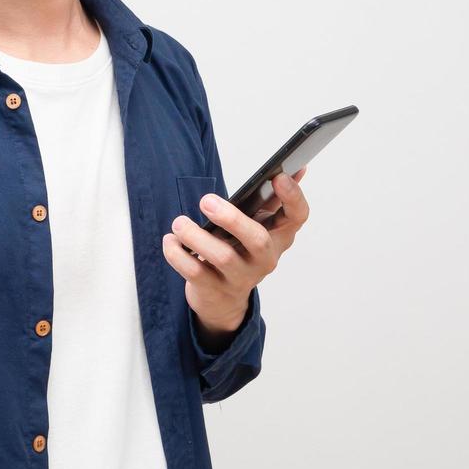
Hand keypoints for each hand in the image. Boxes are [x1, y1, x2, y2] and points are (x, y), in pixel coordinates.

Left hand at [162, 167, 308, 336]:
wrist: (223, 299)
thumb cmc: (241, 251)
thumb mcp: (258, 226)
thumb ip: (273, 199)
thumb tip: (298, 168)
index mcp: (279, 236)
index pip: (297, 217)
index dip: (293, 197)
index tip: (279, 176)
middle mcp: (265, 259)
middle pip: (258, 241)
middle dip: (232, 219)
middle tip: (206, 201)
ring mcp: (241, 278)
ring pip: (224, 258)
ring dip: (197, 237)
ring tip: (179, 223)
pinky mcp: (215, 291)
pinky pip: (196, 273)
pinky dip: (178, 255)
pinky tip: (170, 241)